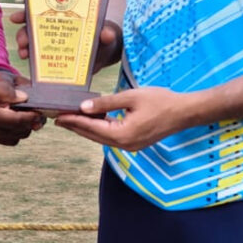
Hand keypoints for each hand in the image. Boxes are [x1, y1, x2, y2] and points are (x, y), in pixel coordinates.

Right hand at [0, 75, 42, 144]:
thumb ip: (1, 91)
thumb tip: (23, 97)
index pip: (17, 121)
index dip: (31, 118)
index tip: (39, 113)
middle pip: (14, 132)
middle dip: (27, 125)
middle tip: (35, 116)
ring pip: (4, 136)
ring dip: (14, 129)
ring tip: (18, 116)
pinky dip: (1, 130)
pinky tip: (0, 118)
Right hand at [9, 12, 123, 73]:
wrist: (106, 52)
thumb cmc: (105, 36)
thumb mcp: (107, 33)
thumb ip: (107, 33)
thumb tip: (106, 34)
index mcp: (65, 16)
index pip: (42, 10)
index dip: (27, 12)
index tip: (17, 18)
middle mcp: (56, 27)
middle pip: (33, 27)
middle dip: (24, 33)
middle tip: (23, 41)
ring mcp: (54, 43)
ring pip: (33, 43)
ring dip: (26, 47)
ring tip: (24, 53)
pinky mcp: (56, 58)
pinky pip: (40, 60)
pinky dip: (33, 62)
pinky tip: (30, 65)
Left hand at [54, 86, 196, 150]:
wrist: (184, 112)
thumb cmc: (160, 101)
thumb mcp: (130, 97)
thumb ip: (106, 103)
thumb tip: (83, 107)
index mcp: (122, 134)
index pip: (91, 127)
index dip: (73, 120)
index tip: (58, 115)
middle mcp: (124, 144)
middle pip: (93, 135)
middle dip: (75, 126)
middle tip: (57, 117)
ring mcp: (130, 145)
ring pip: (101, 137)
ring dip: (86, 128)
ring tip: (70, 118)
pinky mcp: (134, 142)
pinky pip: (111, 137)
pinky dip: (99, 128)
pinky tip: (92, 120)